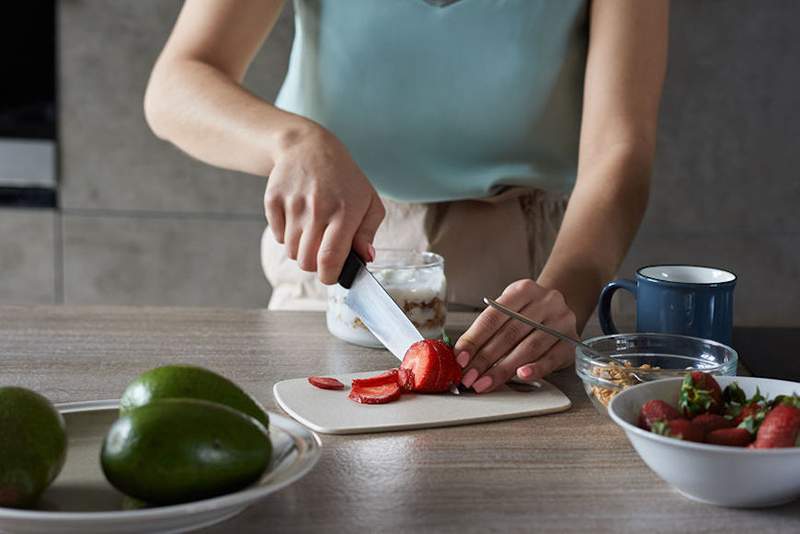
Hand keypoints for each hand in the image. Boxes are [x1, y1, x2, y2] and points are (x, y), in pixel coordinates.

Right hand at [264, 126, 384, 283]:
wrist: (308, 147)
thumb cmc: (344, 180)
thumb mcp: (369, 202)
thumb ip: (368, 233)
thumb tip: (365, 258)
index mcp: (345, 212)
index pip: (329, 259)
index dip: (329, 276)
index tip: (332, 275)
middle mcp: (317, 208)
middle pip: (306, 262)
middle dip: (315, 265)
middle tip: (323, 251)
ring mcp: (293, 204)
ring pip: (291, 252)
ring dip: (301, 249)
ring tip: (312, 231)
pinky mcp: (273, 200)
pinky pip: (278, 236)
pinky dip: (287, 235)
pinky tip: (298, 218)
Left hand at [453, 279, 577, 392]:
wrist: (560, 308)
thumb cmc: (528, 311)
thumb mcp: (509, 308)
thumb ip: (489, 328)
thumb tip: (463, 355)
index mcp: (523, 290)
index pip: (493, 316)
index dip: (474, 339)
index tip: (460, 358)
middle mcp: (545, 302)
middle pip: (510, 334)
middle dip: (485, 359)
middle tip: (469, 376)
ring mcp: (561, 322)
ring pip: (529, 348)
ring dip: (504, 369)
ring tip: (485, 382)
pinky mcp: (572, 342)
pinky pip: (552, 358)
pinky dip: (536, 368)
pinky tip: (521, 376)